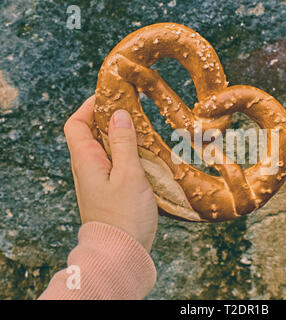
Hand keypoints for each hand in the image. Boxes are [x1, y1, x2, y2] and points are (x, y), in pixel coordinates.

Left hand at [63, 95, 157, 251]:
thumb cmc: (125, 216)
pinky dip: (126, 155)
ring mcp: (97, 181)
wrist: (121, 253)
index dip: (89, 107)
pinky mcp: (109, 192)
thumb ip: (123, 143)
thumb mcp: (129, 175)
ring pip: (104, 150)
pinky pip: (114, 165)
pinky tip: (145, 156)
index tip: (110, 96)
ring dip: (120, 137)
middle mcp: (87, 169)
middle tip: (134, 111)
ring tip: (143, 131)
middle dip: (109, 119)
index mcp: (86, 161)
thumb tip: (119, 114)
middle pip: (91, 134)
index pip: (76, 124)